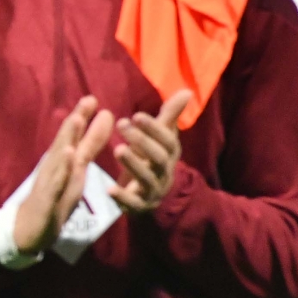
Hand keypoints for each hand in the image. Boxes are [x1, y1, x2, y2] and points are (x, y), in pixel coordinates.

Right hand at [12, 96, 116, 253]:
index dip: (82, 117)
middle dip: (75, 122)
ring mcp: (48, 182)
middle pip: (64, 141)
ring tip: (76, 121)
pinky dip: (61, 169)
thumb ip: (90, 144)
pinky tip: (67, 156)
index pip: (72, 136)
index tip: (93, 98)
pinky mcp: (47, 199)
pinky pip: (55, 183)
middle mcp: (54, 167)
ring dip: (66, 139)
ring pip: (58, 158)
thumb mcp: (77, 169)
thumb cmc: (54, 198)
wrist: (29, 229)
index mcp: (62, 160)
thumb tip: (104, 118)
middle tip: (88, 101)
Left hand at [109, 90, 190, 213]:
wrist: (150, 196)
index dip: (155, 128)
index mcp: (170, 154)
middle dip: (142, 141)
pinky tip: (109, 189)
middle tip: (122, 124)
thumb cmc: (151, 159)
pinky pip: (134, 203)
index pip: (168, 140)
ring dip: (133, 164)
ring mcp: (154, 191)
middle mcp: (165, 172)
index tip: (136, 115)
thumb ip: (169, 116)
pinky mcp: (140, 206)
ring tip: (117, 149)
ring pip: (147, 178)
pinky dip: (123, 197)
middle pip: (159, 158)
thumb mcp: (160, 138)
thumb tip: (187, 90)